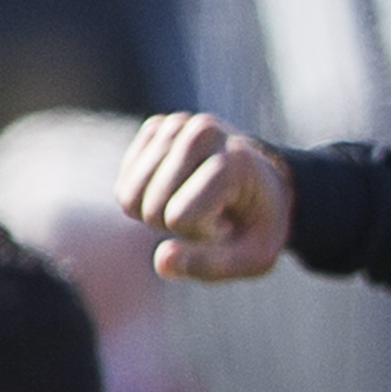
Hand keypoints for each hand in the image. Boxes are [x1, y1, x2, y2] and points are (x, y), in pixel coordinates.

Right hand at [122, 113, 296, 283]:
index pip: (179, 219)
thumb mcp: (253, 258)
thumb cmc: (259, 224)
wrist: (266, 182)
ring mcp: (175, 125)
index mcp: (233, 161)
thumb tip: (161, 261)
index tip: (229, 223)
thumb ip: (211, 266)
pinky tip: (179, 190)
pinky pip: (124, 185)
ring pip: (129, 197)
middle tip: (213, 213)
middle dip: (176, 225)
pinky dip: (146, 198)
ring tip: (197, 201)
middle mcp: (202, 132)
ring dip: (158, 212)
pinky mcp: (155, 128)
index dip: (200, 235)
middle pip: (150, 208)